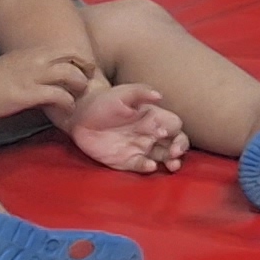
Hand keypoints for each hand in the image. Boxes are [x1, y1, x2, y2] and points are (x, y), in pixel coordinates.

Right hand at [0, 47, 95, 121]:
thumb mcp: (19, 61)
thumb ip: (37, 62)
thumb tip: (54, 69)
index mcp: (35, 51)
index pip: (70, 49)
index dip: (83, 59)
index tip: (86, 70)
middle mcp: (37, 60)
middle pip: (75, 59)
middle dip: (86, 71)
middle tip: (87, 84)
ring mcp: (33, 76)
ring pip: (71, 75)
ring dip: (80, 86)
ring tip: (78, 96)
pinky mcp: (28, 93)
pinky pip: (58, 95)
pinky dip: (68, 102)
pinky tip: (67, 109)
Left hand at [65, 77, 187, 172]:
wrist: (80, 116)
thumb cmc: (104, 101)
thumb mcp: (122, 93)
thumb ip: (141, 92)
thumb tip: (159, 96)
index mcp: (154, 117)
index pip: (174, 126)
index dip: (176, 132)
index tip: (168, 135)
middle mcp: (150, 134)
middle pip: (174, 144)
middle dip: (179, 150)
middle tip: (175, 155)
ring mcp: (139, 148)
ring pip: (162, 157)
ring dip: (171, 162)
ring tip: (172, 166)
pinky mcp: (126, 160)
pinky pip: (141, 165)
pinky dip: (148, 167)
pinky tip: (149, 166)